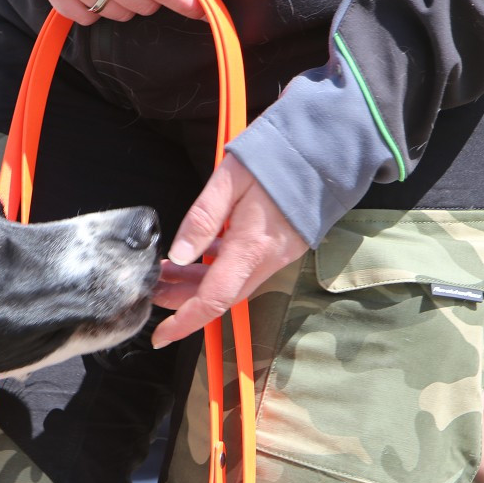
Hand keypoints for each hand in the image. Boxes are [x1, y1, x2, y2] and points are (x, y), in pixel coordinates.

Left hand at [150, 155, 308, 347]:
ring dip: (197, 284)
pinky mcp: (283, 245)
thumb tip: (178, 256)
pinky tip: (197, 256)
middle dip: (183, 300)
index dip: (184, 322)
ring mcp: (278, 254)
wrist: (330, 146)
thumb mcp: (230, 177)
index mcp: (252, 246)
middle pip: (220, 295)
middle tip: (153, 288)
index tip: (160, 336)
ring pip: (232, 283)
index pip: (214, 299)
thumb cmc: (278, 154)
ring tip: (166, 272)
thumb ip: (203, 218)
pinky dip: (217, 269)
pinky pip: (245, 268)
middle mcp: (268, 259)